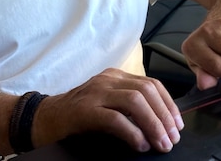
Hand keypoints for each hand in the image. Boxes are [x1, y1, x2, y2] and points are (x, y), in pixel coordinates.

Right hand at [34, 68, 183, 152]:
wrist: (42, 119)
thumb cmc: (77, 117)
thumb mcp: (107, 104)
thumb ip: (129, 107)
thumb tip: (161, 125)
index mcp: (115, 77)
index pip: (151, 84)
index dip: (168, 105)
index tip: (177, 125)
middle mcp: (107, 80)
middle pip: (146, 91)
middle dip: (164, 116)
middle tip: (171, 139)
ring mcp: (95, 93)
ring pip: (135, 101)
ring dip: (153, 124)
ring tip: (160, 143)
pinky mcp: (84, 110)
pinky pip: (115, 118)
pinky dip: (132, 132)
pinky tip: (140, 144)